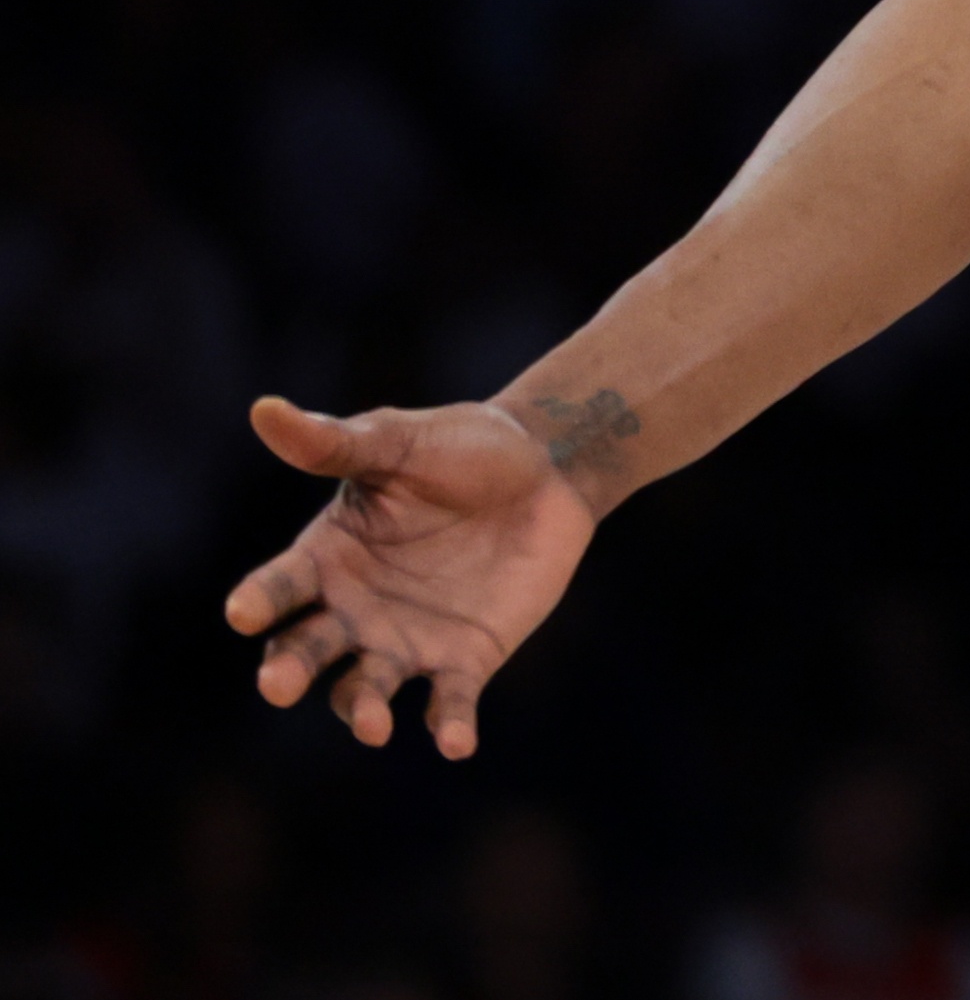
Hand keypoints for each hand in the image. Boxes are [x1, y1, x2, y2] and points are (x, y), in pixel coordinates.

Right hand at [220, 395, 601, 756]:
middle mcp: (352, 610)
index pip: (278, 587)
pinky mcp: (464, 660)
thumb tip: (264, 410)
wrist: (547, 469)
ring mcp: (404, 640)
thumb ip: (336, 443)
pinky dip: (449, 726)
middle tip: (279, 684)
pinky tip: (457, 742)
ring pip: (364, 689)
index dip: (258, 600)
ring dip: (361, 710)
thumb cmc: (460, 450)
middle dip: (289, 670)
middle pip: (305, 651)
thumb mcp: (399, 442)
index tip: (241, 611)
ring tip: (372, 724)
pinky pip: (448, 703)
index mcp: (326, 558)